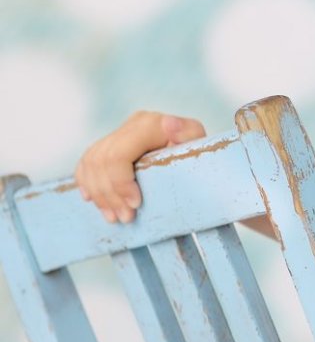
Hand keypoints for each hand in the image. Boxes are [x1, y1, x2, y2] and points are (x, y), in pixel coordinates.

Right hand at [75, 111, 204, 223]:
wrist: (197, 152)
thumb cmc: (201, 153)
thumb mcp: (200, 144)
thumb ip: (188, 134)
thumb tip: (168, 123)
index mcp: (149, 124)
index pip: (119, 154)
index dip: (120, 182)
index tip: (135, 205)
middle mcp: (131, 126)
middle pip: (102, 162)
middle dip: (110, 194)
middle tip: (125, 218)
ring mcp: (118, 135)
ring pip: (92, 164)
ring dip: (99, 194)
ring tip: (113, 217)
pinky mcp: (110, 146)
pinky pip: (87, 163)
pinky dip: (87, 183)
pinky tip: (92, 200)